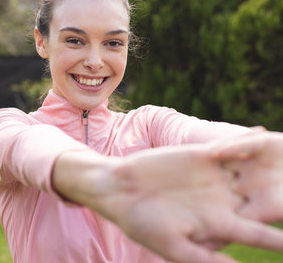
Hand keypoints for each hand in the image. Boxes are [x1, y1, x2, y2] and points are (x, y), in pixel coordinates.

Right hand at [54, 145, 282, 262]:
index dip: (282, 240)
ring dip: (271, 168)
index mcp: (217, 224)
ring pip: (250, 171)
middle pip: (261, 199)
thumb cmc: (143, 224)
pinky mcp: (200, 155)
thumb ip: (207, 261)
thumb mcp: (175, 248)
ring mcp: (211, 176)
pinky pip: (228, 148)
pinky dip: (245, 142)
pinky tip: (265, 137)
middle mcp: (220, 200)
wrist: (119, 190)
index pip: (259, 233)